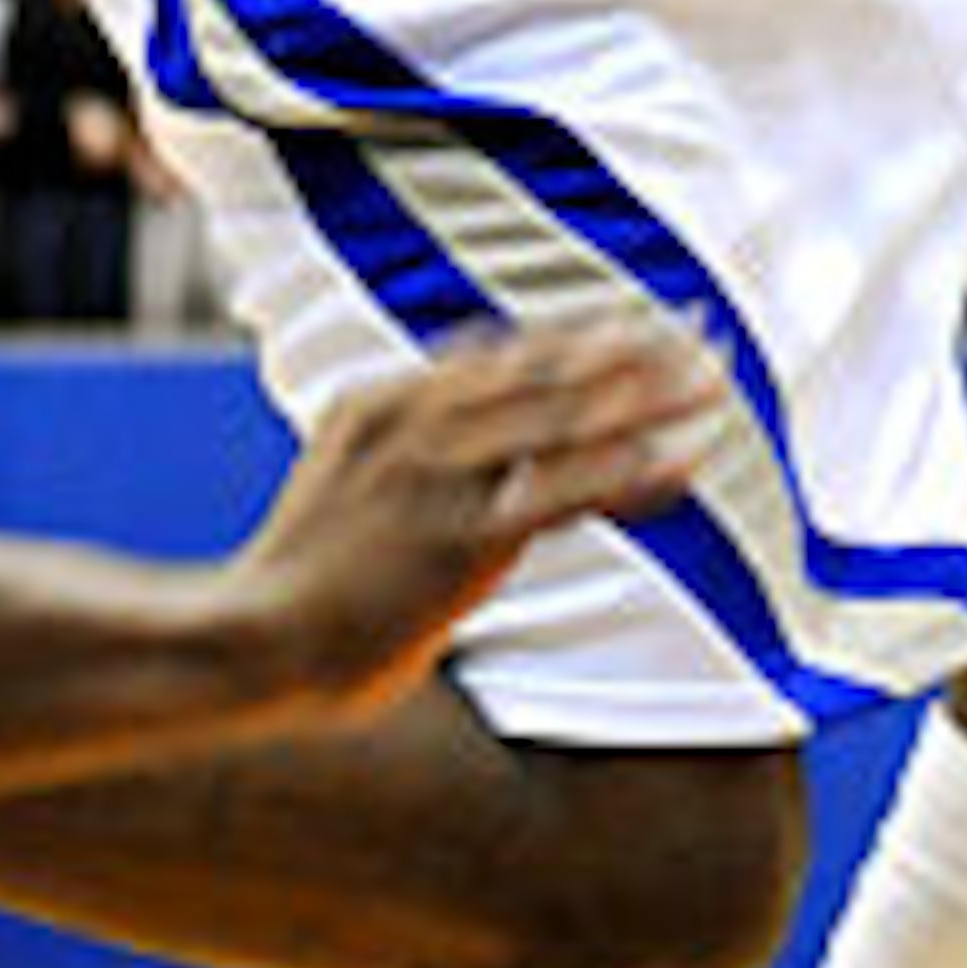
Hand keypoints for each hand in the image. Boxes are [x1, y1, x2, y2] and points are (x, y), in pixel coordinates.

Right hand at [236, 323, 729, 721]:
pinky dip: (633, 472)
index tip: (644, 326)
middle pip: (549, 370)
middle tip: (704, 334)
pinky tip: (685, 463)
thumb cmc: (298, 581)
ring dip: (652, 399)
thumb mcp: (338, 483)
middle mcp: (416, 422)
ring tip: (716, 386)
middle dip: (634, 351)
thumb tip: (450, 443)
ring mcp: (440, 477)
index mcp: (382, 400)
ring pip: (569, 419)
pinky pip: (568, 492)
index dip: (583, 337)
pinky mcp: (464, 538)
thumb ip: (396, 450)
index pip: (505, 352)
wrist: (251, 641)